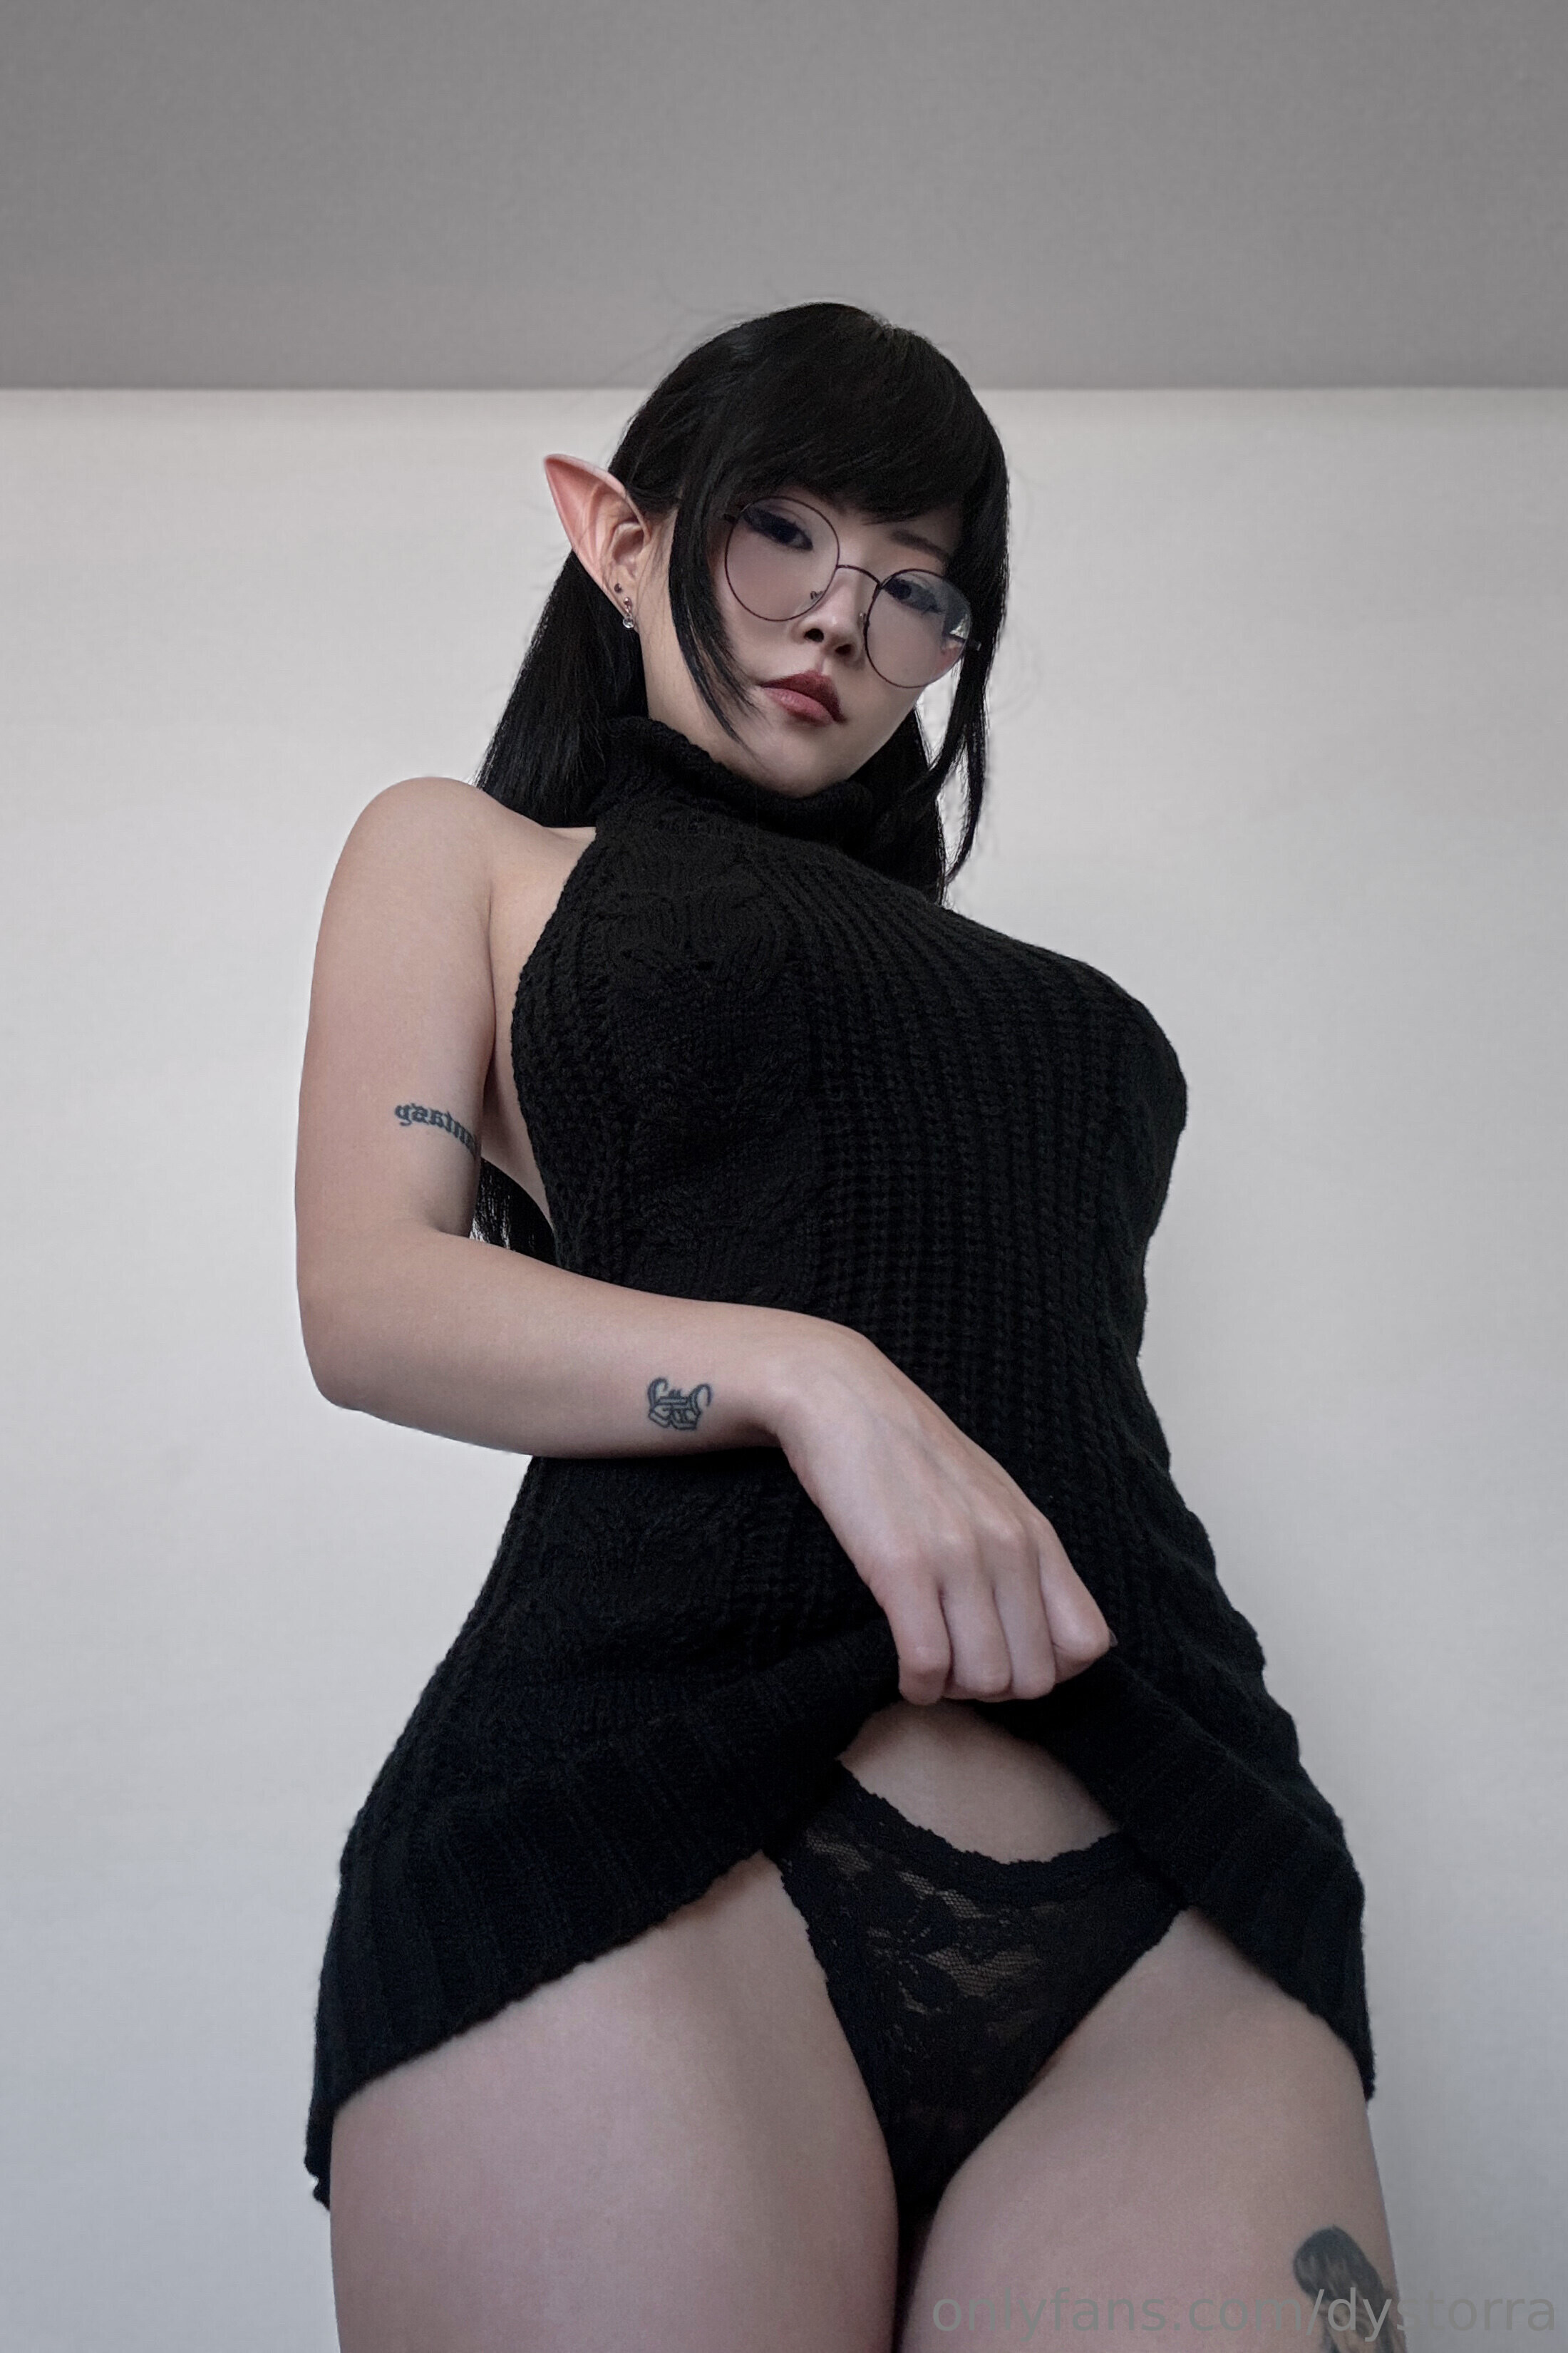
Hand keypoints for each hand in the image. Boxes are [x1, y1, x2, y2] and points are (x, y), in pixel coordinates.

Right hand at [769, 1323, 1113, 1705]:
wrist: (842, 1398)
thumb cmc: (911, 1454)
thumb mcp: (991, 1497)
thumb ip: (1024, 1554)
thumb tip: (1052, 1630)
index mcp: (1036, 1534)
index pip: (1087, 1643)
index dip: (1049, 1669)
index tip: (1003, 1656)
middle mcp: (1009, 1547)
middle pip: (1035, 1677)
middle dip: (993, 1689)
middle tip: (955, 1665)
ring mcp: (959, 1557)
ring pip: (986, 1680)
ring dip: (952, 1689)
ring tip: (926, 1663)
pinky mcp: (902, 1566)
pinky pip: (928, 1663)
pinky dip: (915, 1683)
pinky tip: (901, 1665)